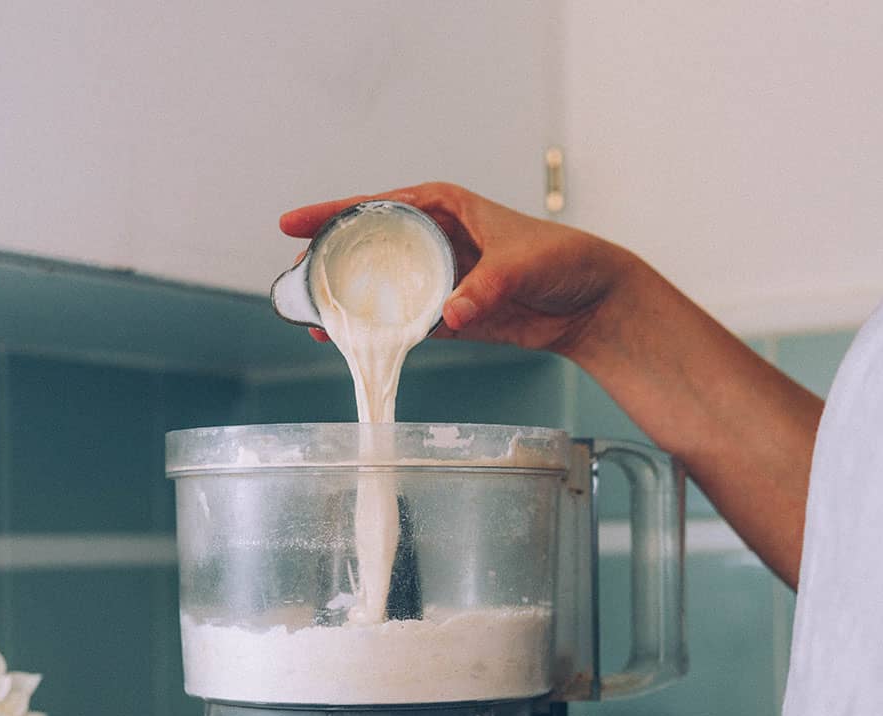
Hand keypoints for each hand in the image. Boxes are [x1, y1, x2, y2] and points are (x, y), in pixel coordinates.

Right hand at [279, 182, 640, 357]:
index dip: (331, 213)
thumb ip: (484, 288)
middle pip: (368, 246)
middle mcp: (434, 238)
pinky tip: (348, 343)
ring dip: (347, 301)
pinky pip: (403, 321)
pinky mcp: (448, 313)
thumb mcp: (519, 265)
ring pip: (380, 286)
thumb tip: (449, 315)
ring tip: (310, 317)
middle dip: (328, 260)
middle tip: (294, 279)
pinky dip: (377, 332)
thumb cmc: (561, 261)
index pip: (376, 205)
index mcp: (444, 207)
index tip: (292, 224)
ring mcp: (438, 277)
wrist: (591, 302)